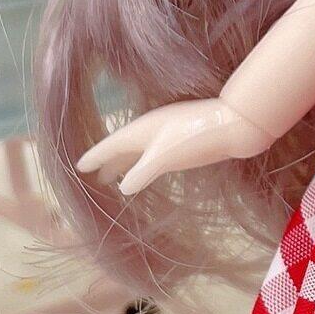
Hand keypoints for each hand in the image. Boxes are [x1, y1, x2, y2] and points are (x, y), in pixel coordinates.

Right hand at [75, 99, 270, 195]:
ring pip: (139, 149)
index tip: (78, 166)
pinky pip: (154, 152)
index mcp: (142, 129)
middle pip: (123, 146)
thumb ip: (141, 172)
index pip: (111, 144)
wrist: (236, 125)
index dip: (95, 156)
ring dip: (125, 163)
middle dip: (108, 161)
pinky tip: (147, 171)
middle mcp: (152, 128)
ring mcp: (169, 133)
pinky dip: (143, 163)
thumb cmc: (197, 138)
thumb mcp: (164, 157)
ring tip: (114, 178)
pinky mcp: (184, 140)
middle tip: (95, 177)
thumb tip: (123, 188)